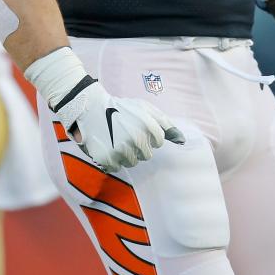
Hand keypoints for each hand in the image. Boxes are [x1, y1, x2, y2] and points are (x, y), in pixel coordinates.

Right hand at [25, 47, 183, 173]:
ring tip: (115, 138)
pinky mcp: (108, 158)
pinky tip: (107, 145)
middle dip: (138, 145)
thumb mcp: (146, 109)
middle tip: (125, 132)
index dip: (148, 134)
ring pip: (132, 162)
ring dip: (126, 153)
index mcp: (149, 126)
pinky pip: (117, 167)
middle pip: (147, 155)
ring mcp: (122, 150)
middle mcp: (137, 139)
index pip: (158, 142)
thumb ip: (166, 124)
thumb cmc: (121, 108)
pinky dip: (113, 159)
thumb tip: (183, 141)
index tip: (136, 125)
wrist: (91, 107)